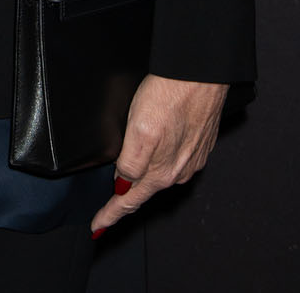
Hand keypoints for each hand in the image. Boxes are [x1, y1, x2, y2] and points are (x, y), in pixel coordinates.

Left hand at [90, 75, 228, 236]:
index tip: (97, 227)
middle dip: (126, 196)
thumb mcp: (138, 130)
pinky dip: (162, 161)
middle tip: (109, 206)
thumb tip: (122, 184)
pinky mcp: (200, 142)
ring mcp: (192, 158)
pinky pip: (175, 159)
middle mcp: (179, 170)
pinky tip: (156, 152)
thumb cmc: (170, 95)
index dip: (110, 215)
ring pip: (161, 174)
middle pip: (145, 189)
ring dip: (144, 177)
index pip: (129, 202)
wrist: (202, 71)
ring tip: (128, 181)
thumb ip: (130, 163)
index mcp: (161, 171)